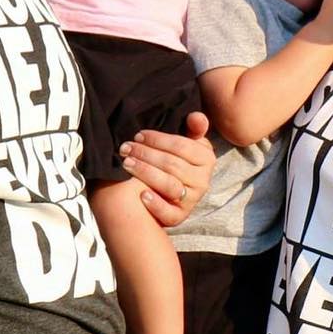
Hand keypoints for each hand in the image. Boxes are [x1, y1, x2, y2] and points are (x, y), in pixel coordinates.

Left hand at [120, 111, 213, 225]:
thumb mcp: (187, 143)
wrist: (169, 192)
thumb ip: (192, 128)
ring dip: (146, 173)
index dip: (158, 139)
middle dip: (146, 154)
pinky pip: (168, 213)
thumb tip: (196, 116)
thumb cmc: (176, 160)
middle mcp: (202, 181)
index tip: (138, 135)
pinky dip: (155, 204)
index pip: (181, 146)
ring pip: (169, 185)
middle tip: (125, 148)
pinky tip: (141, 195)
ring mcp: (192, 200)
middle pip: (172, 165)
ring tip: (127, 164)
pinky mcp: (179, 216)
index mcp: (206, 158)